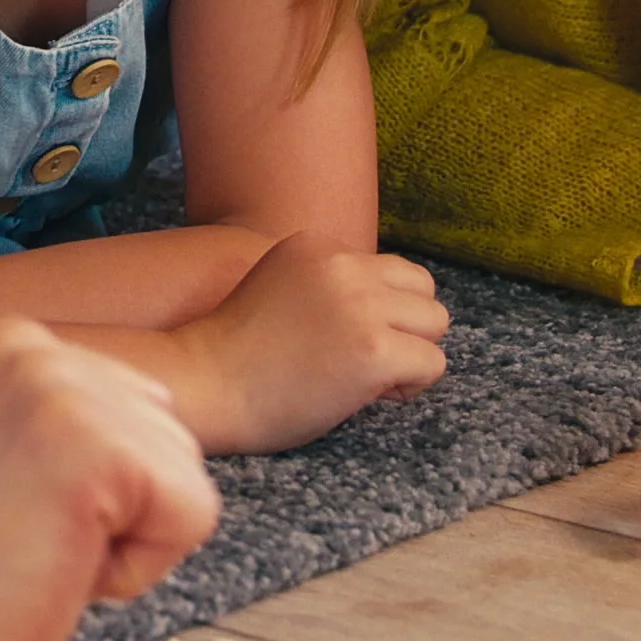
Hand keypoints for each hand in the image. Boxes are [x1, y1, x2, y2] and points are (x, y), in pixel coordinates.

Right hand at [0, 317, 219, 640]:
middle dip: (110, 510)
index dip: (80, 490)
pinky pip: (192, 516)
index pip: (123, 404)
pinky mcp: (97, 445)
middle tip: (10, 543)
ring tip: (25, 555)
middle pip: (162, 431)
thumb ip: (51, 417)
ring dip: (121, 542)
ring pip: (182, 474)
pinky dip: (135, 572)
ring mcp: (55, 384)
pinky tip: (52, 571)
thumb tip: (156, 402)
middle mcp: (18, 339)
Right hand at [175, 232, 450, 452]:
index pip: (388, 271)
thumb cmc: (237, 355)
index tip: (340, 341)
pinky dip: (411, 385)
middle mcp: (342, 265)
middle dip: (404, 326)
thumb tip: (399, 310)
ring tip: (369, 378)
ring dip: (412, 353)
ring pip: (435, 322)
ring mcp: (359, 305)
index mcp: (317, 245)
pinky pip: (432, 363)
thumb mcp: (283, 289)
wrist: (205, 388)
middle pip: (422, 288)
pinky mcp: (373, 349)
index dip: (376, 311)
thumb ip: (332, 285)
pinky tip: (371, 396)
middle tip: (365, 360)